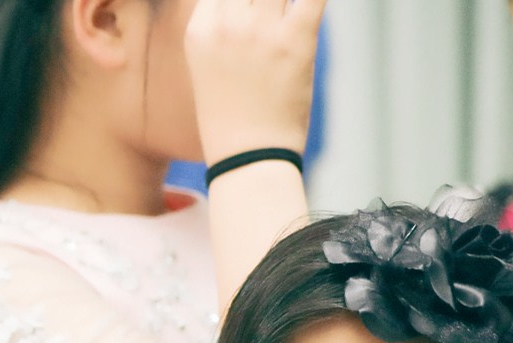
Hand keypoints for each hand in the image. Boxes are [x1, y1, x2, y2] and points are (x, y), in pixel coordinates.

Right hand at [186, 0, 326, 161]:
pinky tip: (314, 5)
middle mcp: (227, 25)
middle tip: (269, 15)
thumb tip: (256, 5)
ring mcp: (261, 31)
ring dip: (282, 3)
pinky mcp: (296, 39)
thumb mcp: (209, 65)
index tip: (247, 9)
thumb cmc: (229, 115)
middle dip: (261, 0)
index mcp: (199, 31)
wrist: (248, 156)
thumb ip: (225, 27)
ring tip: (286, 25)